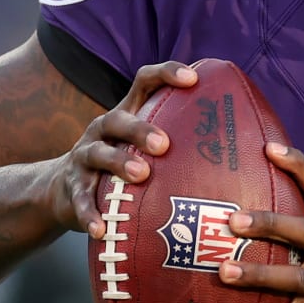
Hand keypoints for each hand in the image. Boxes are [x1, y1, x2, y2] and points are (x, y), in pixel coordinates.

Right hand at [54, 60, 196, 239]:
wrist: (62, 190)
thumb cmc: (120, 167)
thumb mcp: (142, 147)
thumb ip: (179, 143)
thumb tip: (242, 149)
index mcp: (126, 114)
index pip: (144, 81)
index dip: (166, 74)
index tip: (193, 78)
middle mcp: (102, 130)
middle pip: (118, 118)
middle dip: (141, 129)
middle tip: (165, 145)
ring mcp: (84, 157)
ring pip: (98, 154)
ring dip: (119, 163)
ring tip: (141, 175)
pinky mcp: (72, 188)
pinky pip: (80, 200)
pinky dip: (90, 214)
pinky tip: (102, 228)